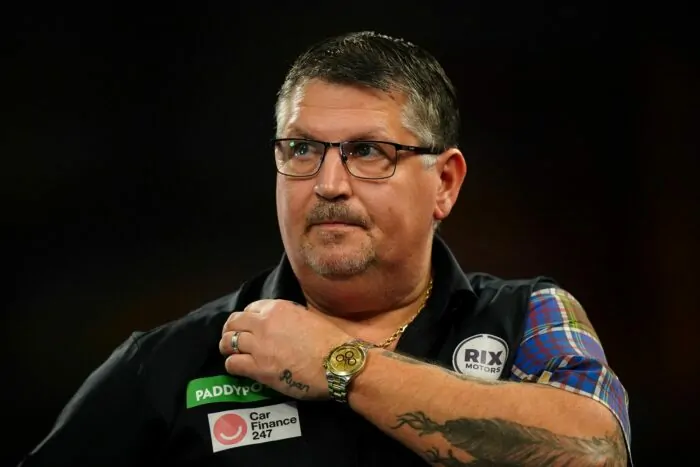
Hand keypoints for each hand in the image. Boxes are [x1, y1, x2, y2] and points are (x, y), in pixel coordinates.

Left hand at [219, 299, 351, 399]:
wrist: (337, 362)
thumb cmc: (330, 340)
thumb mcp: (307, 317)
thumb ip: (289, 318)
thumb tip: (282, 326)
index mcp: (277, 308)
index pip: (250, 308)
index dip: (247, 318)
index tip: (250, 327)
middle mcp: (263, 323)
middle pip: (234, 322)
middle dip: (231, 330)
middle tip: (233, 338)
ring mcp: (258, 346)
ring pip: (228, 342)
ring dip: (227, 347)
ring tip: (230, 353)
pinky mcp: (258, 368)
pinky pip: (233, 364)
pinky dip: (232, 365)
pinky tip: (237, 368)